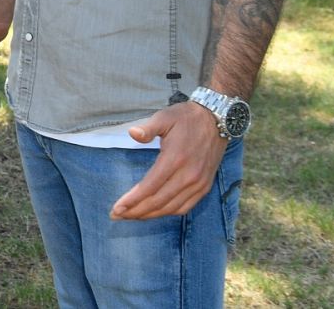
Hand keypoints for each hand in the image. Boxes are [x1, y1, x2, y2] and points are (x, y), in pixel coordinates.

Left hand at [111, 100, 227, 219]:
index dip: (132, 200)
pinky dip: (168, 212)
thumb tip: (132, 133)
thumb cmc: (186, 118)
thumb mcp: (165, 117)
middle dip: (136, 211)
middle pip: (158, 202)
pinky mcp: (205, 186)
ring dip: (150, 215)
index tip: (116, 208)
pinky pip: (185, 207)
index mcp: (175, 159)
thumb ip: (148, 127)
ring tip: (131, 216)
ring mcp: (198, 183)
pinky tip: (155, 212)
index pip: (149, 187)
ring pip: (171, 208)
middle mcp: (188, 176)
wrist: (217, 120)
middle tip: (117, 215)